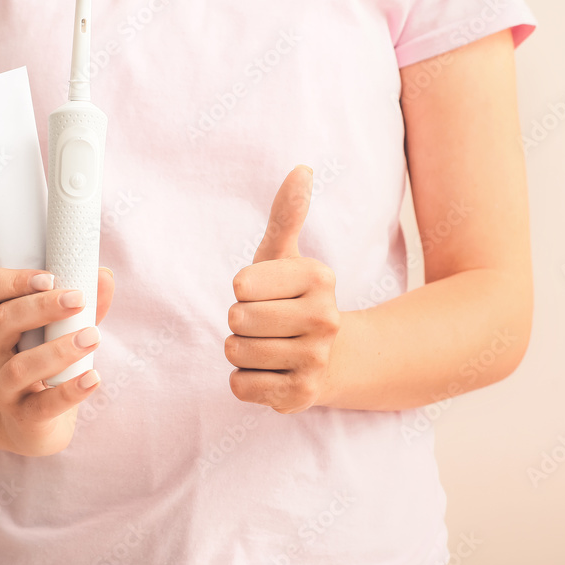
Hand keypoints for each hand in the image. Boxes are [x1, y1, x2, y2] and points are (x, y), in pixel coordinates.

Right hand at [0, 266, 114, 455]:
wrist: (31, 422)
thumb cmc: (45, 363)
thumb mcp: (60, 329)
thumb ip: (81, 304)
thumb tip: (105, 276)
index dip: (11, 280)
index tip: (50, 278)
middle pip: (3, 321)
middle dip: (42, 307)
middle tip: (79, 300)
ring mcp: (0, 386)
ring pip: (19, 367)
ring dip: (58, 350)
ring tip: (93, 337)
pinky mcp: (22, 416)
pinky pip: (43, 405)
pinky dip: (70, 391)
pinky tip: (93, 378)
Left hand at [225, 165, 342, 413]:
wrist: (330, 359)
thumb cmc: (291, 299)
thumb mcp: (284, 256)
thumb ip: (286, 214)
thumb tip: (301, 168)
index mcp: (319, 277)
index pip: (241, 284)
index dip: (243, 290)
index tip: (265, 293)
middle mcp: (324, 319)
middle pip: (237, 319)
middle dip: (239, 322)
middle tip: (265, 323)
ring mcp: (315, 360)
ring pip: (235, 352)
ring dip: (239, 351)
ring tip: (267, 347)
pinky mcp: (300, 397)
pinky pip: (239, 385)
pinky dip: (244, 380)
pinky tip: (269, 373)